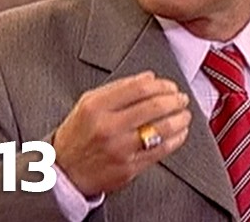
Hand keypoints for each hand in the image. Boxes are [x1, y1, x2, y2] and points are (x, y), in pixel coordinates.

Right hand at [53, 71, 190, 195]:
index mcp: (96, 107)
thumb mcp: (88, 104)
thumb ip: (119, 88)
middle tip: (182, 98)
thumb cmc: (77, 136)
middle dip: (175, 100)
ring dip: (180, 119)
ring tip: (185, 114)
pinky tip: (180, 133)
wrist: (64, 173)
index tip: (170, 86)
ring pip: (161, 129)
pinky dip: (176, 139)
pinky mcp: (129, 168)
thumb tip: (148, 77)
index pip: (139, 88)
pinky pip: (160, 151)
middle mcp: (108, 127)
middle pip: (154, 106)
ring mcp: (119, 149)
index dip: (161, 85)